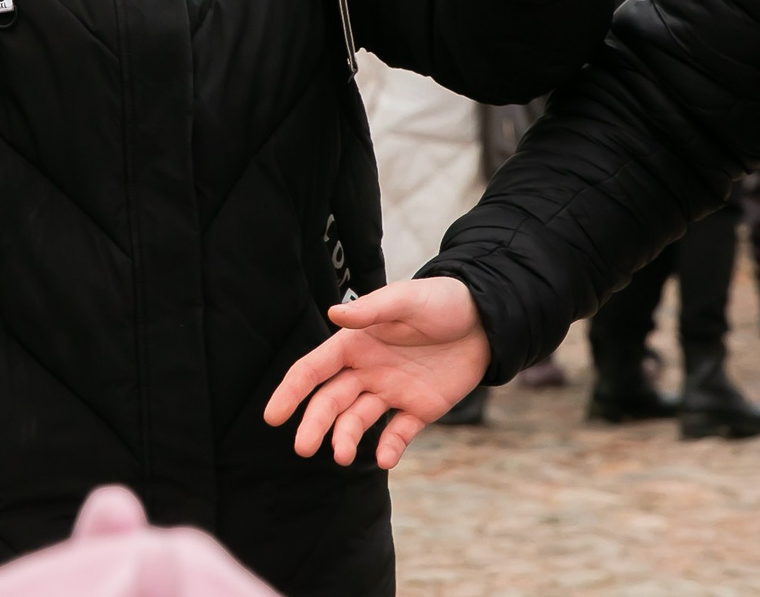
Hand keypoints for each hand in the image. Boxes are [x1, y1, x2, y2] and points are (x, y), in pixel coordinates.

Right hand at [263, 277, 491, 469]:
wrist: (486, 321)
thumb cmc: (441, 302)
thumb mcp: (406, 299)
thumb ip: (372, 310)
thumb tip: (334, 313)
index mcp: (356, 343)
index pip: (314, 369)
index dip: (291, 391)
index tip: (272, 417)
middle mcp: (367, 369)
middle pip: (331, 401)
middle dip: (314, 424)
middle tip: (303, 448)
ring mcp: (391, 391)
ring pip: (357, 420)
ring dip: (345, 438)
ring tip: (341, 457)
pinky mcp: (418, 409)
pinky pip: (398, 433)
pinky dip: (389, 448)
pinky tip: (385, 459)